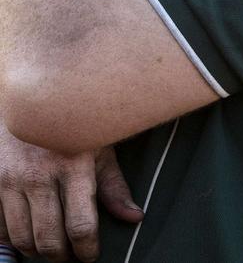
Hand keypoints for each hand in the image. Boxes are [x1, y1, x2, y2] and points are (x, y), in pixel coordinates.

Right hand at [0, 122, 141, 261]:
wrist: (30, 94)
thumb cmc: (72, 119)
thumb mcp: (98, 144)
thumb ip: (113, 184)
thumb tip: (134, 217)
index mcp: (73, 165)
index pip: (80, 225)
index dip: (87, 249)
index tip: (90, 254)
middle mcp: (39, 174)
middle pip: (49, 239)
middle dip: (63, 256)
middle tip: (71, 255)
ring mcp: (12, 178)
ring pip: (22, 238)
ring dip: (38, 250)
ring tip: (51, 245)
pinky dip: (13, 239)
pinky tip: (27, 233)